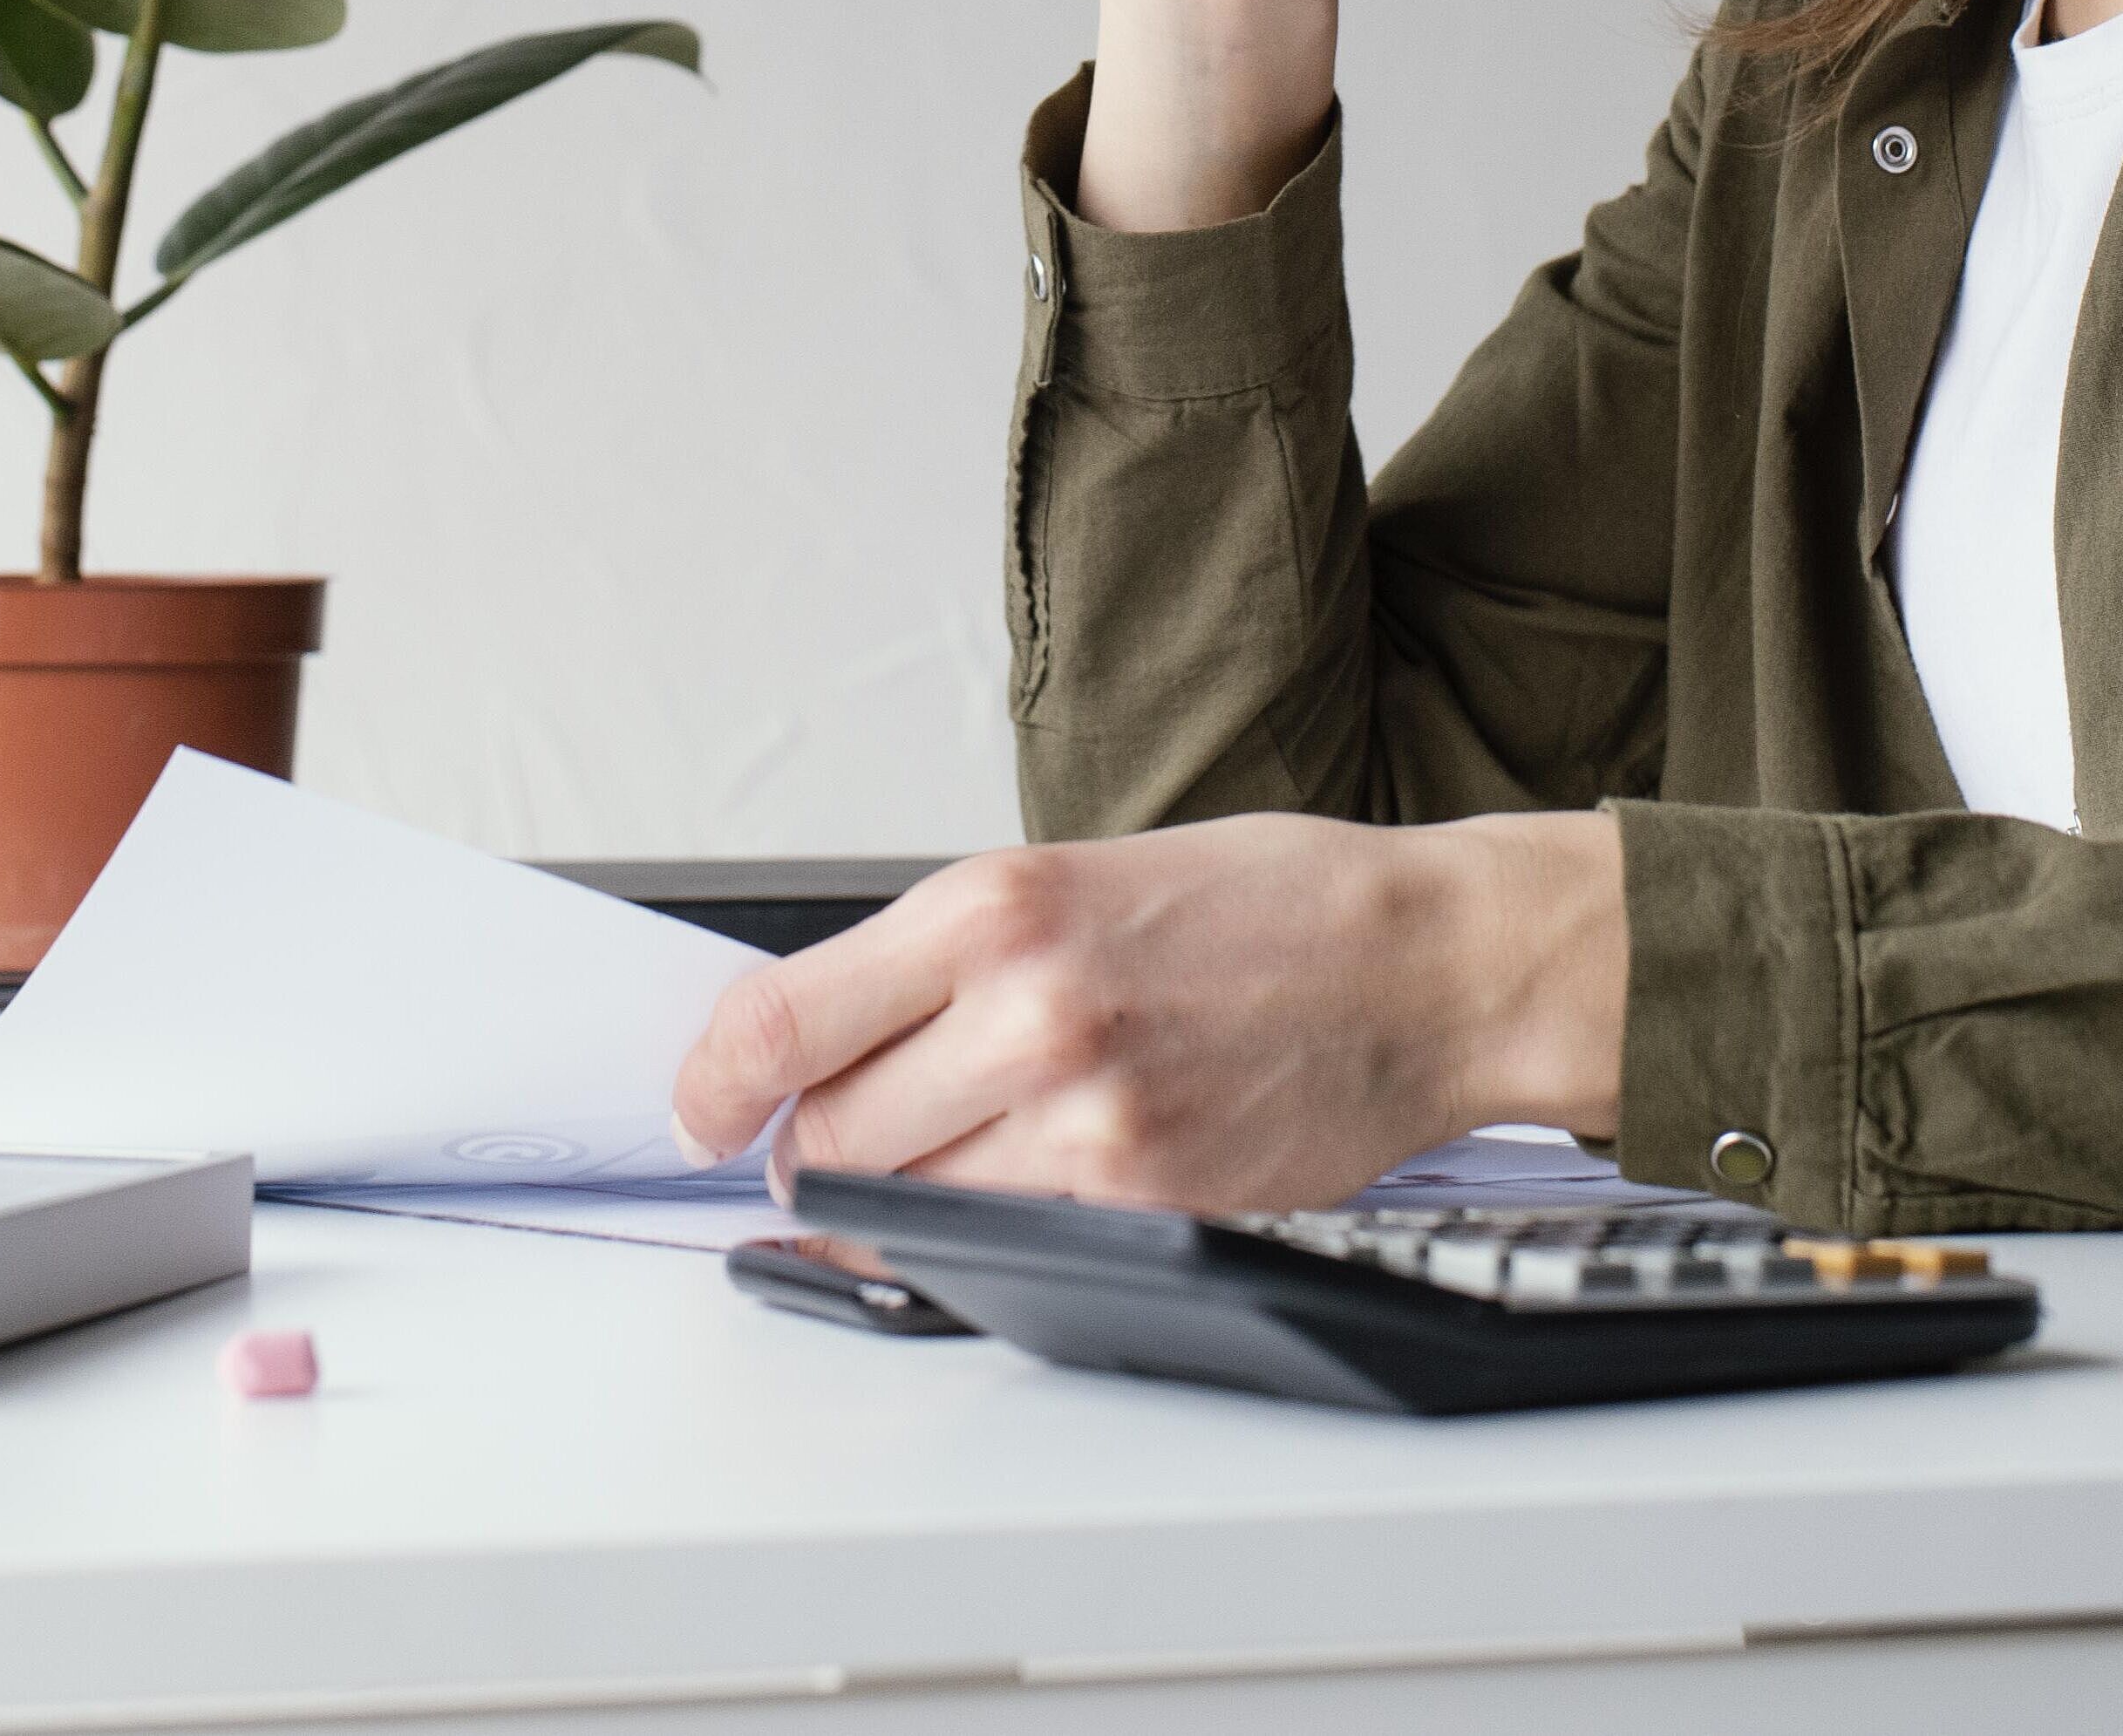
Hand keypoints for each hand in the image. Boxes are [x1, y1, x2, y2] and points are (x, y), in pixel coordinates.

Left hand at [667, 811, 1627, 1211]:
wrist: (1420, 964)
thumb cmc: (1263, 910)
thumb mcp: (1074, 875)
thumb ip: (941, 956)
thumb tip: (818, 1036)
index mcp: (992, 906)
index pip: (779, 1018)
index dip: (712, 1083)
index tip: (702, 1106)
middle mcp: (1025, 1007)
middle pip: (825, 1129)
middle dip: (814, 1143)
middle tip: (839, 1132)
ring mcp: (1083, 1115)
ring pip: (901, 1202)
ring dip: (894, 1196)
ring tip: (951, 1154)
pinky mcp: (1141, 1200)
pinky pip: (999, 1247)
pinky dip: (982, 1235)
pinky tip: (1019, 1190)